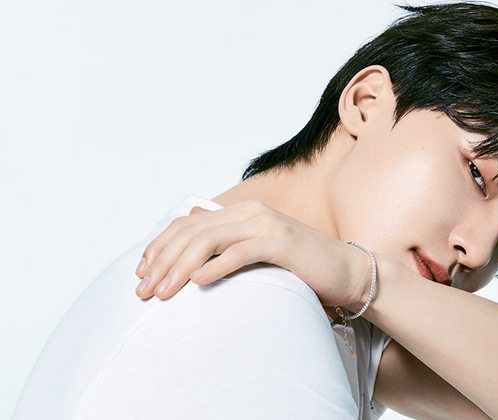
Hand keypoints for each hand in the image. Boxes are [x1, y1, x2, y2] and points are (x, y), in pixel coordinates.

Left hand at [133, 200, 370, 308]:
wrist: (346, 271)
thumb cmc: (302, 266)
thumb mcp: (259, 250)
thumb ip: (228, 238)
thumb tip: (194, 221)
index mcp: (242, 212)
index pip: (188, 224)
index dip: (159, 247)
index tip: (141, 274)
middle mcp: (250, 213)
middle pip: (192, 231)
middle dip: (161, 261)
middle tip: (143, 291)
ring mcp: (266, 225)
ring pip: (209, 241)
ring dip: (180, 267)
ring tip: (163, 292)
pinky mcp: (281, 243)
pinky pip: (240, 253)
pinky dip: (215, 267)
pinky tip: (197, 284)